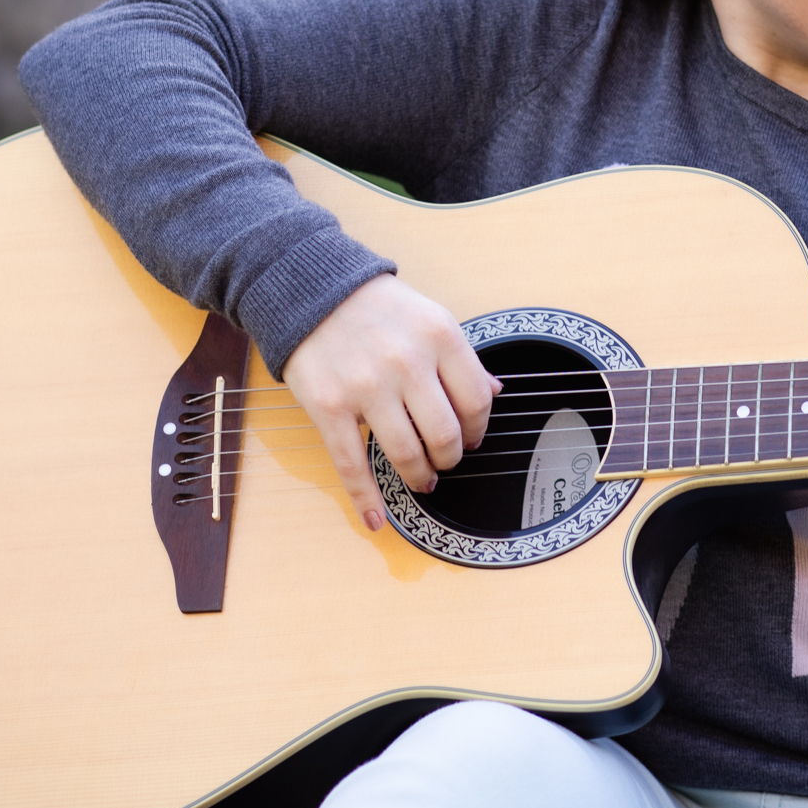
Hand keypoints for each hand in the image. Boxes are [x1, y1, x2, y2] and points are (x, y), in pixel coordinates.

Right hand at [281, 274, 497, 532]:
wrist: (311, 288)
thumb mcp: (431, 318)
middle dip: (451, 458)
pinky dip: (366, 500)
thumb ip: (462, 358)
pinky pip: (352, 465)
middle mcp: (407, 362)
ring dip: (420, 476)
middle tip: (446, 462)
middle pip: (446, 435)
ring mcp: (366, 386)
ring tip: (422, 478)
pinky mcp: (329, 407)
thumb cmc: (378, 307)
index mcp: (440, 337)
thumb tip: (495, 392)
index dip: (478, 429)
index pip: (477, 401)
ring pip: (406, 454)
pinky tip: (377, 519)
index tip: (471, 439)